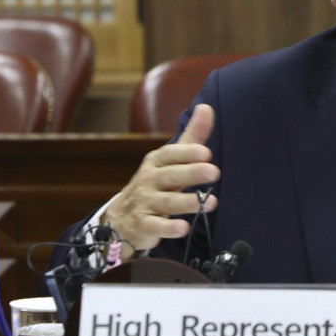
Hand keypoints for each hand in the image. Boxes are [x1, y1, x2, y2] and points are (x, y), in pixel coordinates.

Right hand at [102, 104, 220, 258]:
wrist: (122, 217)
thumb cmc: (155, 183)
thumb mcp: (171, 160)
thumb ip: (191, 137)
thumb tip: (206, 107)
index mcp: (156, 162)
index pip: (170, 154)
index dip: (187, 153)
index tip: (207, 153)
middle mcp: (149, 180)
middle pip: (171, 176)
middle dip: (192, 173)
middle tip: (214, 172)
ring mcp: (145, 203)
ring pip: (166, 202)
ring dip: (188, 202)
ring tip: (210, 202)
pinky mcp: (143, 225)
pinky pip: (155, 226)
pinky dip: (168, 228)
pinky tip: (183, 228)